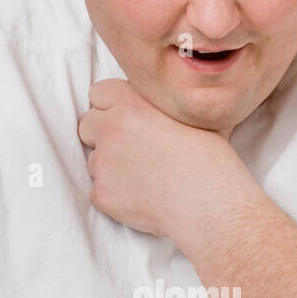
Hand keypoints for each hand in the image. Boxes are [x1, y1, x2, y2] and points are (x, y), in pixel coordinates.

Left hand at [77, 78, 259, 239]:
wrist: (209, 204)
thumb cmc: (210, 160)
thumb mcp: (189, 116)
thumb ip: (158, 107)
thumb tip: (156, 107)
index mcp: (131, 102)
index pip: (98, 93)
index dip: (112, 107)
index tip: (126, 120)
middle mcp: (110, 128)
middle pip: (87, 125)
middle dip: (103, 136)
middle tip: (131, 151)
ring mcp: (103, 163)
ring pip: (94, 162)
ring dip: (111, 169)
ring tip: (145, 179)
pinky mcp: (102, 194)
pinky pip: (99, 192)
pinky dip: (115, 197)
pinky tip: (143, 199)